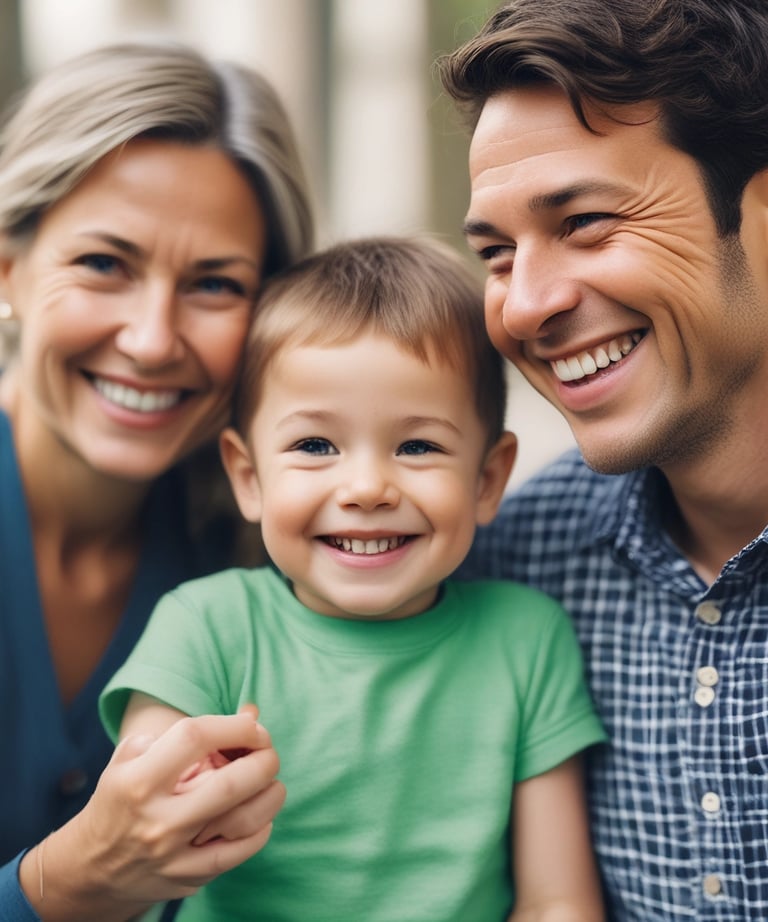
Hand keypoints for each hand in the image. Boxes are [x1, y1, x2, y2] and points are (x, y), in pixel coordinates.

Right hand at [21, 707, 284, 921]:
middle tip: (268, 749)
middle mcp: (158, 819)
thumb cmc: (118, 799)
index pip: (195, 737)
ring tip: (272, 780)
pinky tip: (262, 814)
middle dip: (262, 760)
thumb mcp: (128, 756)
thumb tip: (246, 713)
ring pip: (242, 822)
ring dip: (270, 795)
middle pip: (229, 785)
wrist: (88, 868)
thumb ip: (179, 732)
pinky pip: (237, 854)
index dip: (233, 724)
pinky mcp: (187, 878)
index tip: (250, 722)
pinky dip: (259, 831)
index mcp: (139, 781)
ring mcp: (174, 853)